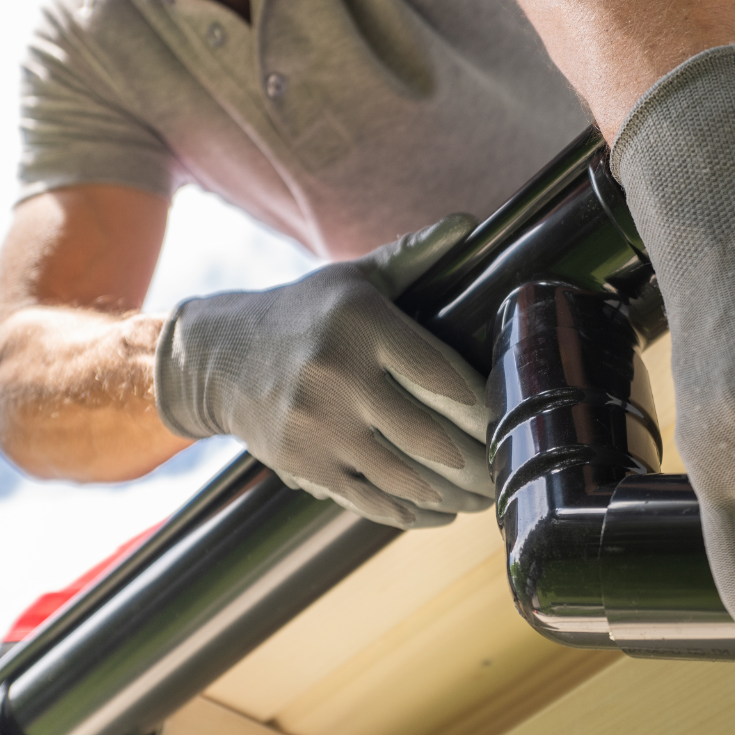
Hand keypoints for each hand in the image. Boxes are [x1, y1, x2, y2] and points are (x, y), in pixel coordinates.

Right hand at [154, 216, 491, 527]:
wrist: (219, 357)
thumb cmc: (304, 312)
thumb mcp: (355, 277)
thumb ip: (414, 254)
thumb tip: (468, 222)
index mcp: (362, 324)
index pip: (443, 376)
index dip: (487, 408)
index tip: (515, 420)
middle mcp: (338, 375)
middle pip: (432, 436)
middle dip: (481, 462)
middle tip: (510, 471)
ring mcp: (318, 426)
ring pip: (407, 477)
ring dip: (457, 495)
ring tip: (486, 497)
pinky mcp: (303, 465)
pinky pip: (372, 500)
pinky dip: (416, 512)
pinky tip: (443, 512)